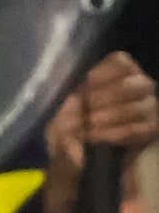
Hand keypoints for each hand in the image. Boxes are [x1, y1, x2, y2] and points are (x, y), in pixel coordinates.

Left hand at [44, 53, 157, 212]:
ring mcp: (150, 109)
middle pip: (132, 85)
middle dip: (106, 97)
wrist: (77, 156)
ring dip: (109, 117)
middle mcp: (141, 84)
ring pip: (137, 109)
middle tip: (86, 109)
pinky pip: (139, 131)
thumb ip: (75, 91)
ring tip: (89, 125)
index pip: (121, 62)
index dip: (103, 72)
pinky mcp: (151, 132)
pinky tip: (97, 137)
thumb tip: (78, 86)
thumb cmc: (72, 121)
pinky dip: (115, 133)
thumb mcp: (67, 103)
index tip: (85, 84)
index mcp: (119, 69)